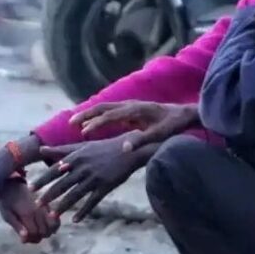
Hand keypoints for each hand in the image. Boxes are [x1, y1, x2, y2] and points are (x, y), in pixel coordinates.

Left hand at [0, 179, 59, 242]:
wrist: (12, 184)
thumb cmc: (7, 201)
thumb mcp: (7, 215)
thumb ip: (17, 227)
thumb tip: (25, 239)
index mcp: (28, 214)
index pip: (36, 233)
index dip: (30, 239)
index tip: (23, 238)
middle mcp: (39, 212)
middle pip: (45, 232)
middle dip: (37, 237)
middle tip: (28, 235)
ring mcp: (45, 208)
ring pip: (53, 227)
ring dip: (46, 232)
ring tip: (36, 232)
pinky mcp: (48, 206)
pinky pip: (56, 219)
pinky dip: (53, 226)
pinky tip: (45, 227)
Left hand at [31, 135, 151, 222]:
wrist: (129, 150)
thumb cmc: (103, 147)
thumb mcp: (81, 146)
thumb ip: (60, 150)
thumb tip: (41, 149)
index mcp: (76, 157)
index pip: (54, 170)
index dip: (42, 180)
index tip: (30, 188)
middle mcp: (83, 168)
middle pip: (62, 184)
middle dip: (49, 195)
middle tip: (36, 205)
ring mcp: (94, 179)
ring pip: (75, 195)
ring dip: (63, 206)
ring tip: (52, 216)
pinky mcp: (105, 187)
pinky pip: (92, 201)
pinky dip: (84, 211)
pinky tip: (75, 220)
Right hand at [70, 101, 198, 151]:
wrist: (183, 113)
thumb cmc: (172, 126)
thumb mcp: (159, 135)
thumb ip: (141, 141)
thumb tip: (124, 148)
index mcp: (135, 110)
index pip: (111, 115)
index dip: (97, 123)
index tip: (85, 132)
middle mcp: (130, 105)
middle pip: (103, 107)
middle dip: (86, 115)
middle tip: (71, 123)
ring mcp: (129, 105)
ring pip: (104, 107)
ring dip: (89, 114)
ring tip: (75, 124)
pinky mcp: (130, 109)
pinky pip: (109, 111)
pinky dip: (97, 116)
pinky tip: (90, 125)